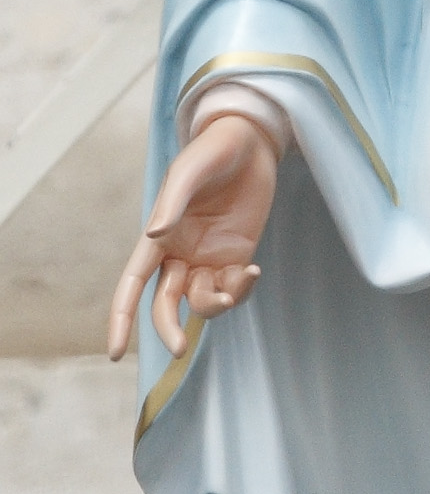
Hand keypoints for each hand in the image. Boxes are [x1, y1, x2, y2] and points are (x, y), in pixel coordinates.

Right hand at [108, 113, 278, 361]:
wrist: (251, 141)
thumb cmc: (212, 152)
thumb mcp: (190, 172)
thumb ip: (173, 203)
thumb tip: (155, 237)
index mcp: (157, 238)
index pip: (132, 285)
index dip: (121, 318)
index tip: (114, 352)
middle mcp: (179, 254)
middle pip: (164, 304)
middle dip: (168, 329)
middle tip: (180, 349)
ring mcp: (208, 258)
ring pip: (200, 301)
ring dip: (213, 305)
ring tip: (235, 287)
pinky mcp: (236, 257)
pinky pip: (232, 288)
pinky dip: (241, 290)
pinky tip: (252, 272)